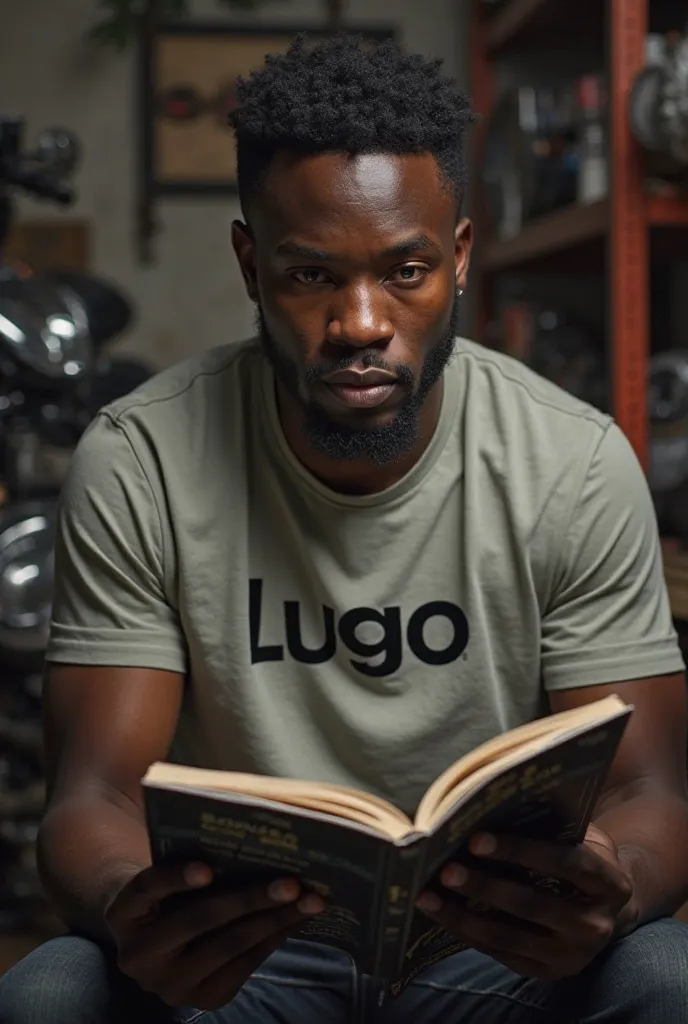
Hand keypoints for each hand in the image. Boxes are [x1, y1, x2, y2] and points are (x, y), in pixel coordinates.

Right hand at [104, 862, 324, 1009]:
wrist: (153, 941)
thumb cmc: (168, 891)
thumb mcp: (164, 873)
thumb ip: (191, 859)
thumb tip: (251, 836)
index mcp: (122, 912)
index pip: (148, 888)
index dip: (177, 877)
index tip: (207, 867)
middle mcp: (138, 955)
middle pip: (198, 920)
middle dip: (249, 898)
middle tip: (290, 882)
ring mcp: (168, 985)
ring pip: (228, 946)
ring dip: (274, 920)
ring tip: (309, 900)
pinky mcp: (200, 999)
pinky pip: (243, 966)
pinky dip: (273, 938)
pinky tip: (296, 918)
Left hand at [416, 825, 634, 979]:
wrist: (606, 909)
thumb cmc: (582, 857)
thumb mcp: (583, 838)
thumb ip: (552, 826)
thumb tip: (491, 806)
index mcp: (611, 884)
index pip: (565, 863)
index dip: (520, 850)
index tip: (476, 839)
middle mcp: (596, 926)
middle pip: (532, 905)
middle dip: (484, 887)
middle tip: (445, 870)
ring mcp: (572, 956)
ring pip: (510, 937)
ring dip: (463, 917)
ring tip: (428, 896)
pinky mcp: (549, 973)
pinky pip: (501, 955)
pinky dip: (467, 934)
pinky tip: (441, 914)